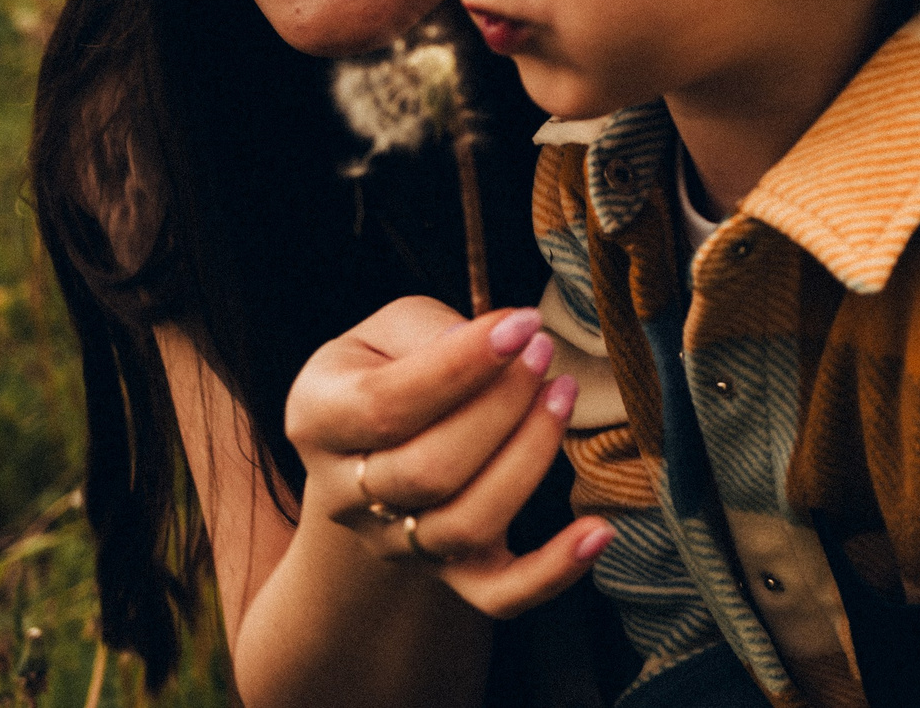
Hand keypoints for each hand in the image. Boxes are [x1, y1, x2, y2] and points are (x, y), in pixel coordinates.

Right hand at [285, 297, 611, 617]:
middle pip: (429, 470)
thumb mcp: (393, 328)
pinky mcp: (448, 573)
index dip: (462, 365)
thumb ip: (435, 330)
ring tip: (563, 394)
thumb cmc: (395, 365)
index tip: (525, 324)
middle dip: (502, 406)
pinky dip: (553, 571)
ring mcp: (395, 542)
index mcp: (318, 419)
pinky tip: (601, 531)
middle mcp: (344, 494)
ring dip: (530, 456)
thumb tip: (502, 342)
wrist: (379, 441)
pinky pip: (499, 594)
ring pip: (466, 524)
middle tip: (545, 351)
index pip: (385, 406)